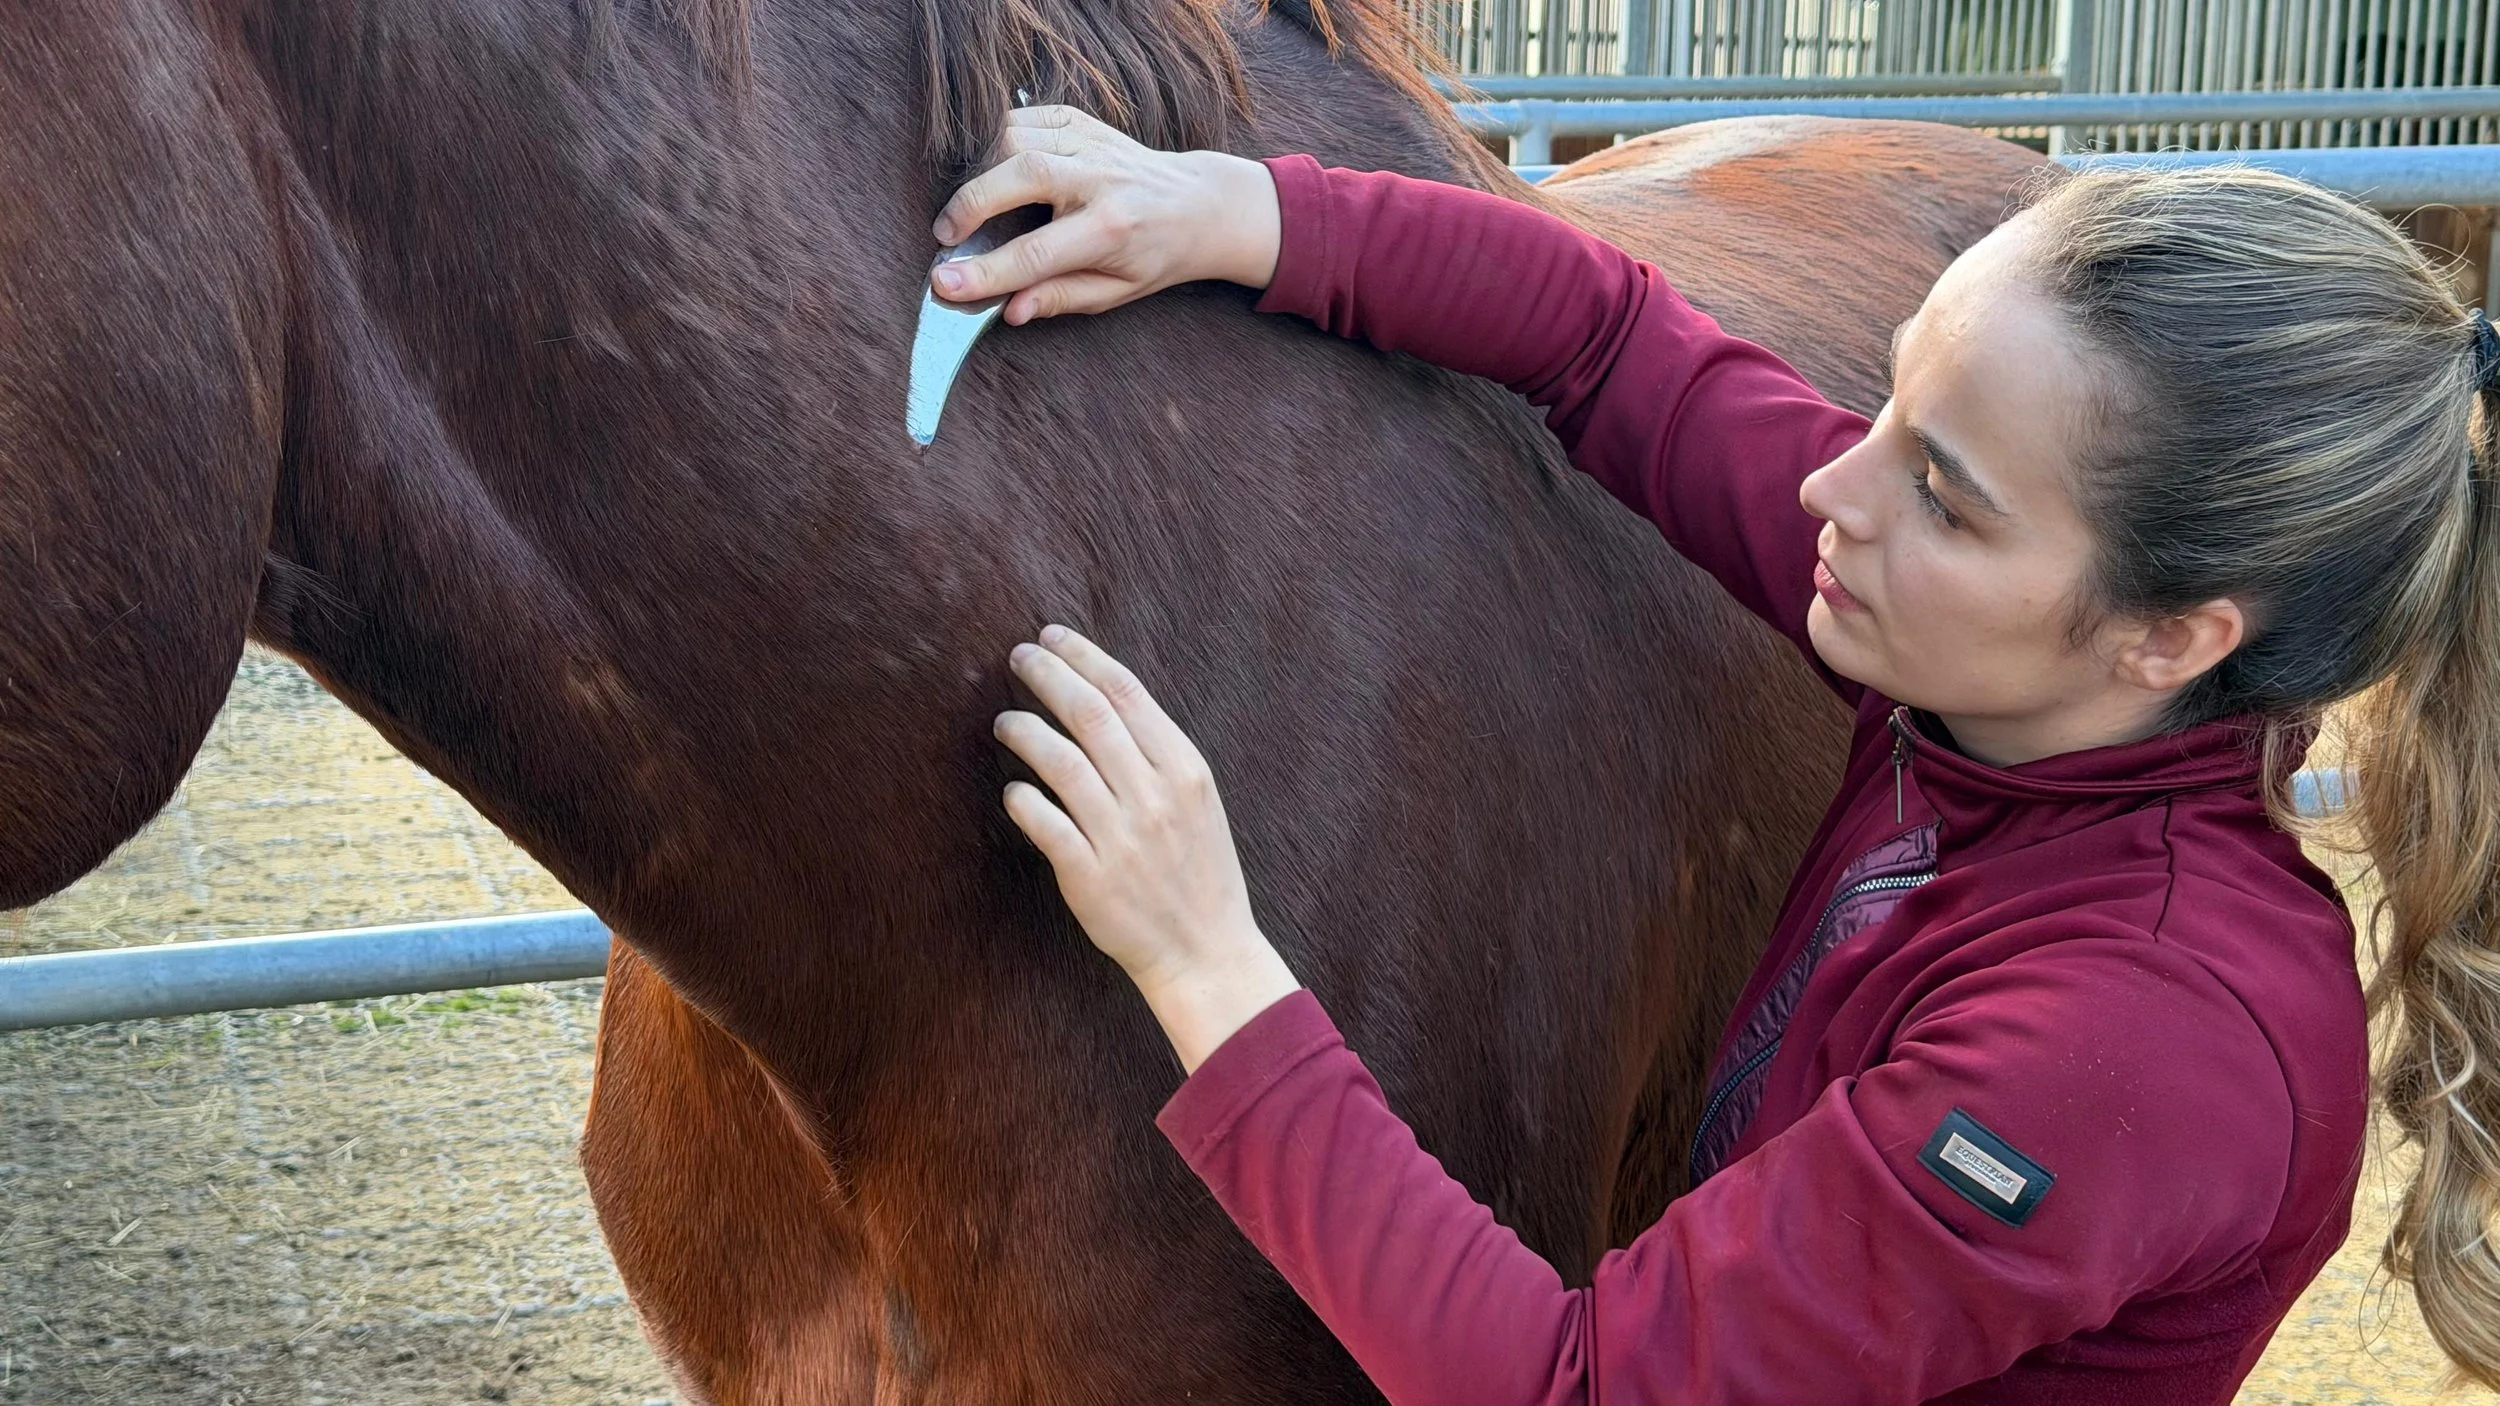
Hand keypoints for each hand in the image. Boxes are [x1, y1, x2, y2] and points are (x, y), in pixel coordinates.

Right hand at [931, 106, 1281, 326]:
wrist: (1197, 204)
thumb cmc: (1154, 255)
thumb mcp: (1116, 292)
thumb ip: (1062, 299)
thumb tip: (1011, 310)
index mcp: (1112, 229)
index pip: (1037, 255)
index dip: (985, 272)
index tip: (942, 283)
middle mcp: (1101, 178)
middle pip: (1021, 173)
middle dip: (971, 202)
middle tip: (945, 234)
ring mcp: (1090, 142)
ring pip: (1015, 137)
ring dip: (981, 170)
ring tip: (972, 205)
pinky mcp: (1081, 121)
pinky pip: (1022, 117)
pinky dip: (996, 142)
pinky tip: (995, 170)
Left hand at [994, 625, 1300, 1071]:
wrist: (1206, 950)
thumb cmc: (1197, 870)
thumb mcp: (1196, 800)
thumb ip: (1155, 753)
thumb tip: (1101, 697)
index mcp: (1185, 770)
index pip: (1127, 692)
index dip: (1083, 656)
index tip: (1050, 636)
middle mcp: (1155, 797)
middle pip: (1090, 715)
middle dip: (1048, 676)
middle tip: (1018, 656)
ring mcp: (1122, 838)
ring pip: (1060, 763)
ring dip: (1025, 731)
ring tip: (1005, 721)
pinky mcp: (1090, 878)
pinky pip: (1044, 823)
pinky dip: (1022, 799)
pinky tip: (1013, 791)